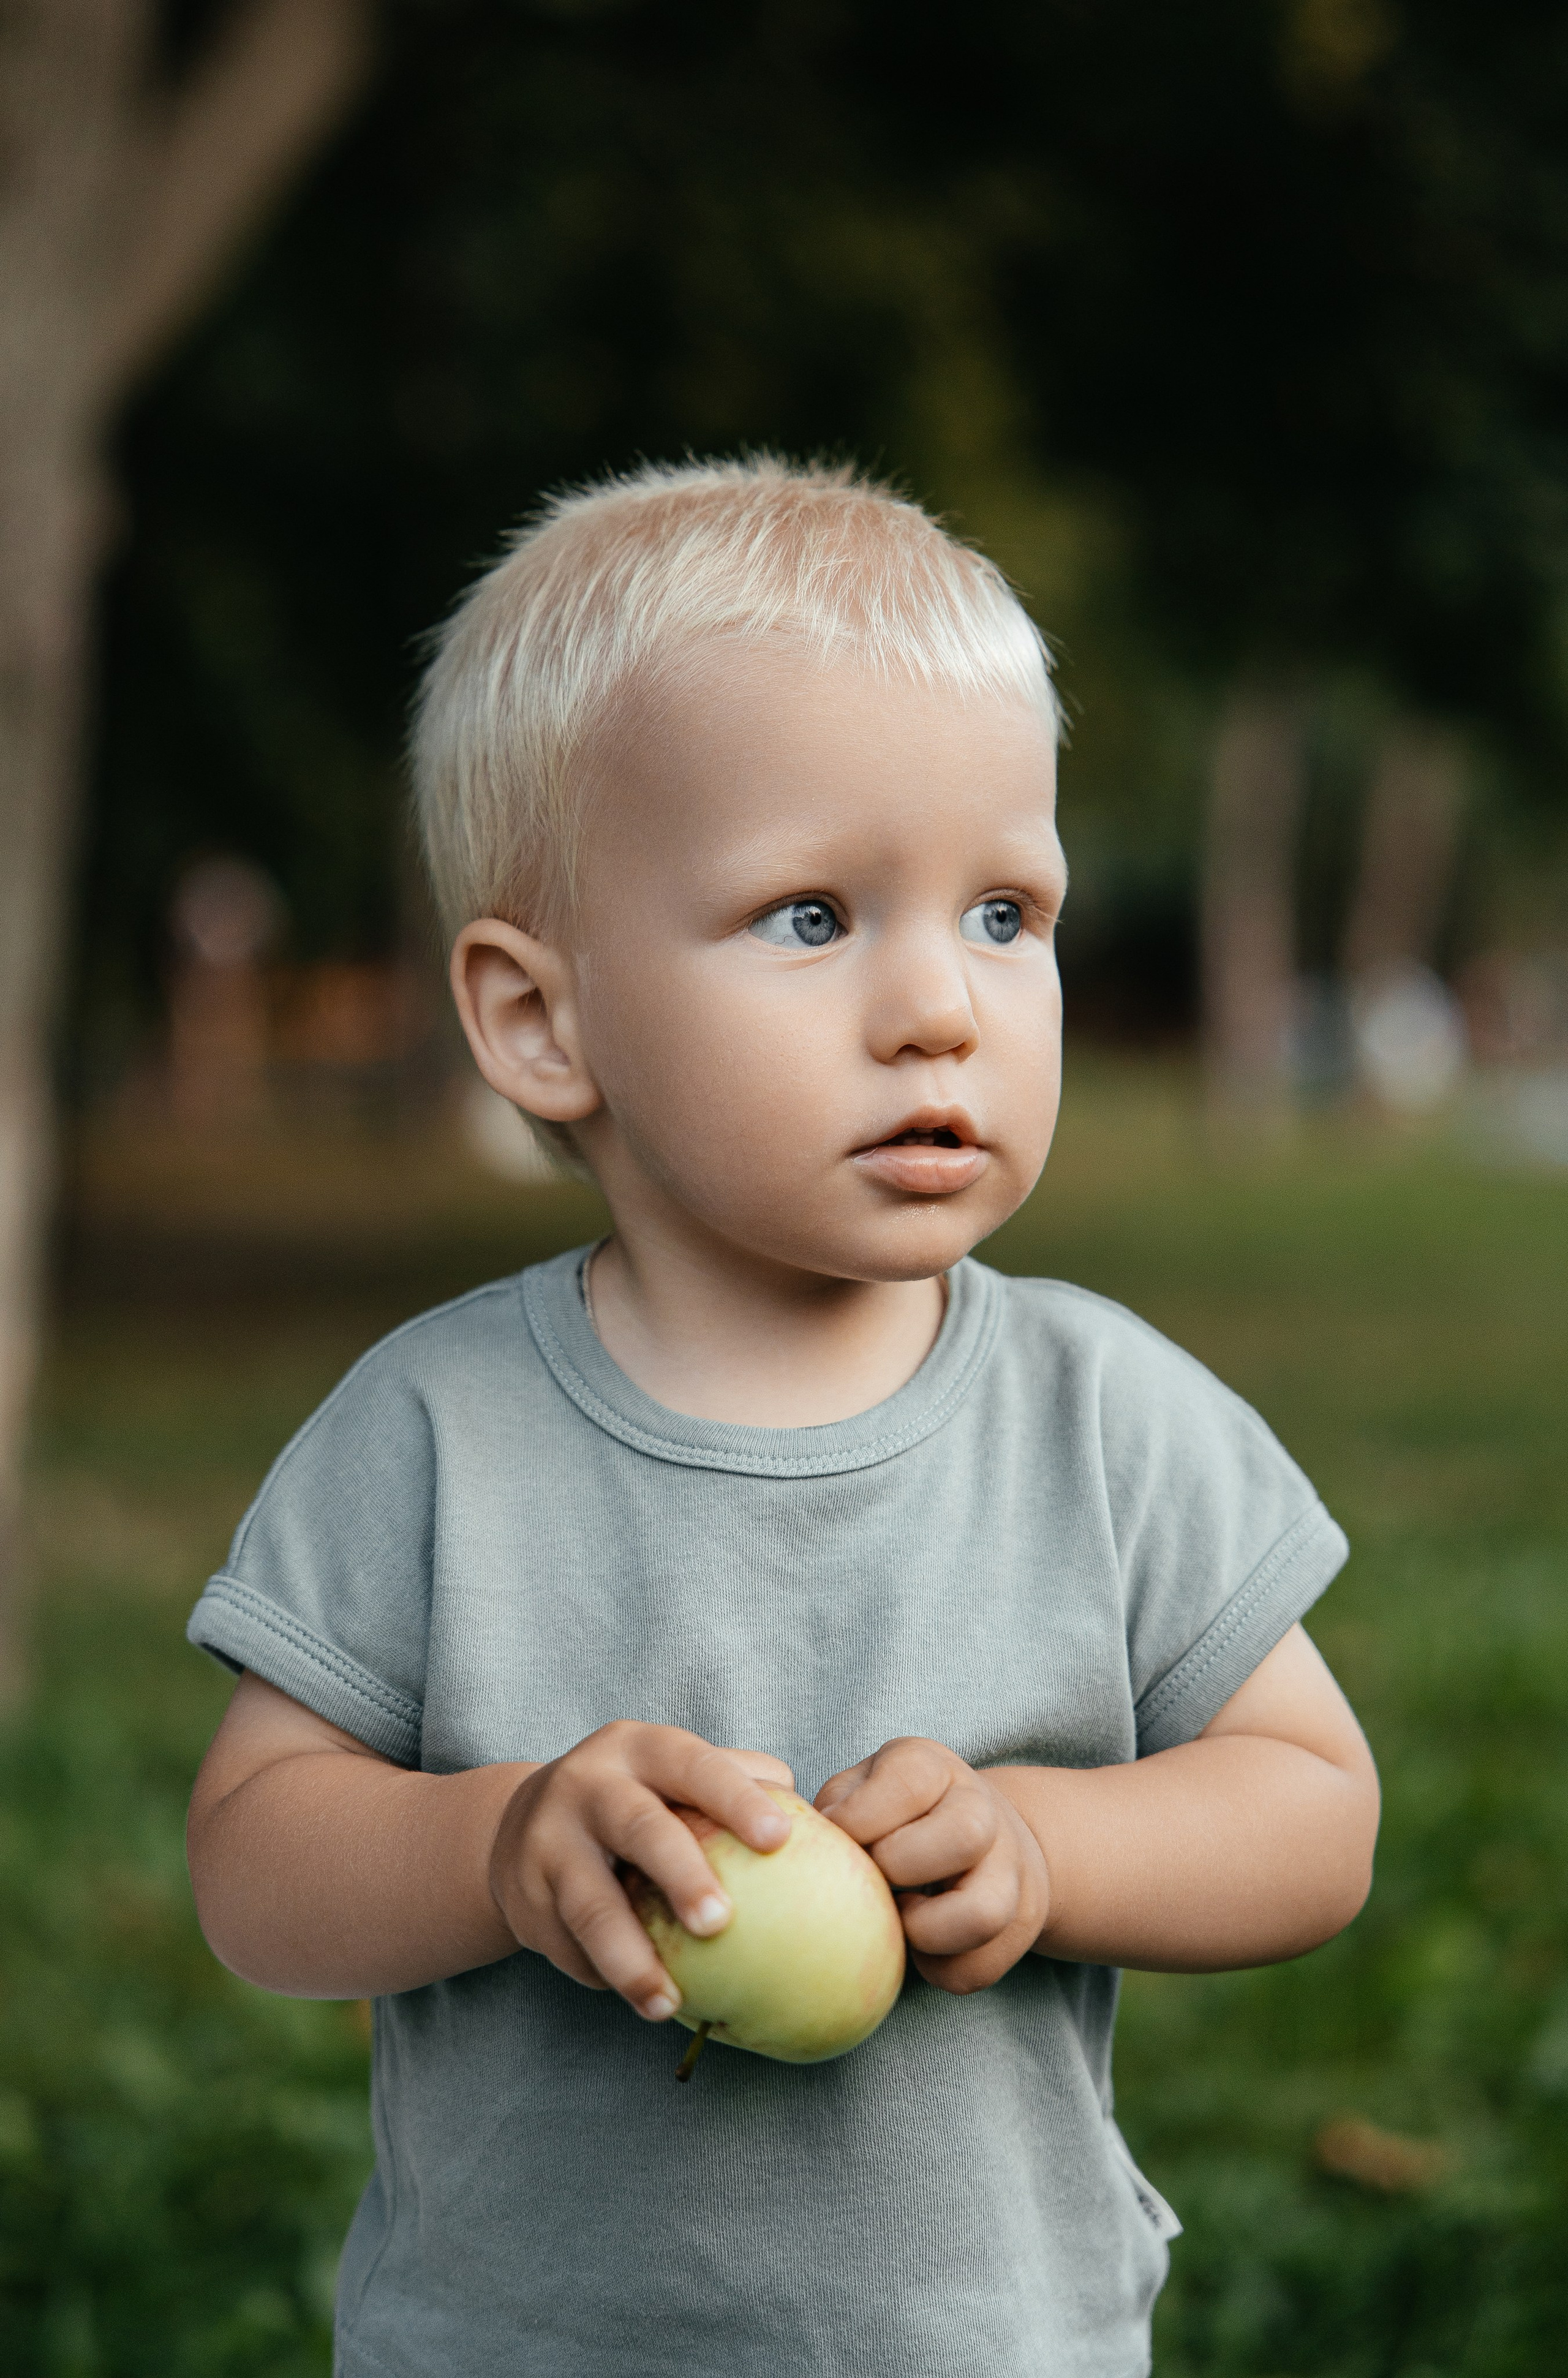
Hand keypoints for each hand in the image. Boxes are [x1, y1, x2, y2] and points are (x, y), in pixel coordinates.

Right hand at [489, 1723, 793, 2020]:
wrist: (519, 1827)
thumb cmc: (634, 1800)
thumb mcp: (672, 1775)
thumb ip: (736, 1782)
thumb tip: (817, 1821)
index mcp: (639, 1748)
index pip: (694, 1764)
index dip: (736, 1799)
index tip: (779, 1841)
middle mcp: (588, 1785)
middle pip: (639, 1827)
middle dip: (681, 1873)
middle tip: (720, 1923)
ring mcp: (549, 1841)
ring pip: (591, 1904)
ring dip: (630, 1957)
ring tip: (667, 2005)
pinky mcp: (526, 1897)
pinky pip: (571, 1945)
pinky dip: (605, 1976)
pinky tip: (641, 1999)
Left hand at [816, 1737, 1049, 1993]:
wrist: (986, 1837)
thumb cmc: (895, 1814)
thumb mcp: (863, 1788)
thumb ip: (835, 1806)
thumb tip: (801, 1843)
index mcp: (935, 1769)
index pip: (909, 1781)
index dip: (861, 1817)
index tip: (838, 1836)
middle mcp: (983, 1811)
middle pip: (965, 1835)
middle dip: (900, 1866)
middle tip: (872, 1878)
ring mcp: (1010, 1870)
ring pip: (984, 1913)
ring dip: (924, 1929)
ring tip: (898, 1918)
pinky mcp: (1019, 1925)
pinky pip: (978, 1969)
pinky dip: (936, 1970)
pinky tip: (917, 1946)